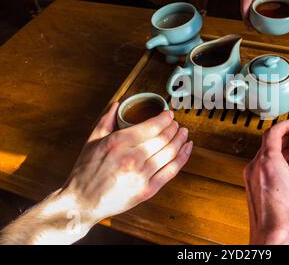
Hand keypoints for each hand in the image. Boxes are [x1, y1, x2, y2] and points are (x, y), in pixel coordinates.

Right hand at [62, 102, 192, 224]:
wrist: (83, 202)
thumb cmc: (86, 171)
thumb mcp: (92, 141)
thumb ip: (106, 120)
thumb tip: (117, 104)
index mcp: (118, 143)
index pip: (151, 126)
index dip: (165, 118)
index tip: (169, 114)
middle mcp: (132, 158)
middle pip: (163, 138)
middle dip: (174, 127)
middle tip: (176, 123)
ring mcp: (141, 175)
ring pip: (170, 152)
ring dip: (181, 139)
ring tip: (184, 133)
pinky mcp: (147, 190)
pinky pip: (171, 171)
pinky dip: (183, 157)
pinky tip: (187, 148)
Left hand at [244, 120, 288, 244]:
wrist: (273, 245)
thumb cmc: (288, 224)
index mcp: (268, 164)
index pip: (271, 133)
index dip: (284, 125)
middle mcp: (255, 169)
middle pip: (267, 144)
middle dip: (284, 139)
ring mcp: (251, 180)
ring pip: (263, 156)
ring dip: (279, 152)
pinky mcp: (251, 191)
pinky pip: (261, 169)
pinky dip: (273, 164)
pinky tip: (288, 172)